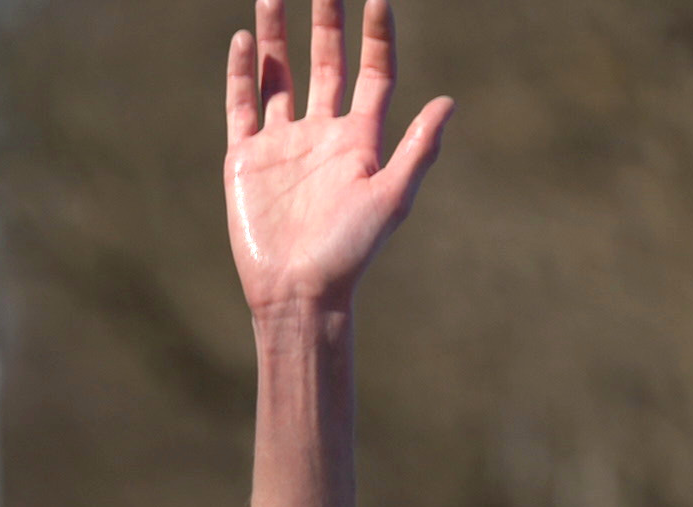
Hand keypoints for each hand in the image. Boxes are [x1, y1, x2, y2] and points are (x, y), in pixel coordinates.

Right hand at [226, 0, 452, 319]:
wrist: (299, 293)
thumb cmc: (350, 253)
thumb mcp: (391, 198)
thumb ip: (418, 149)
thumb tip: (449, 103)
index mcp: (360, 144)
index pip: (373, 76)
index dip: (377, 37)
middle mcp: (323, 137)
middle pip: (328, 65)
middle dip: (327, 21)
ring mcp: (284, 144)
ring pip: (280, 75)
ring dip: (278, 35)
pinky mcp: (247, 157)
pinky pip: (243, 103)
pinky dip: (243, 71)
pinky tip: (245, 38)